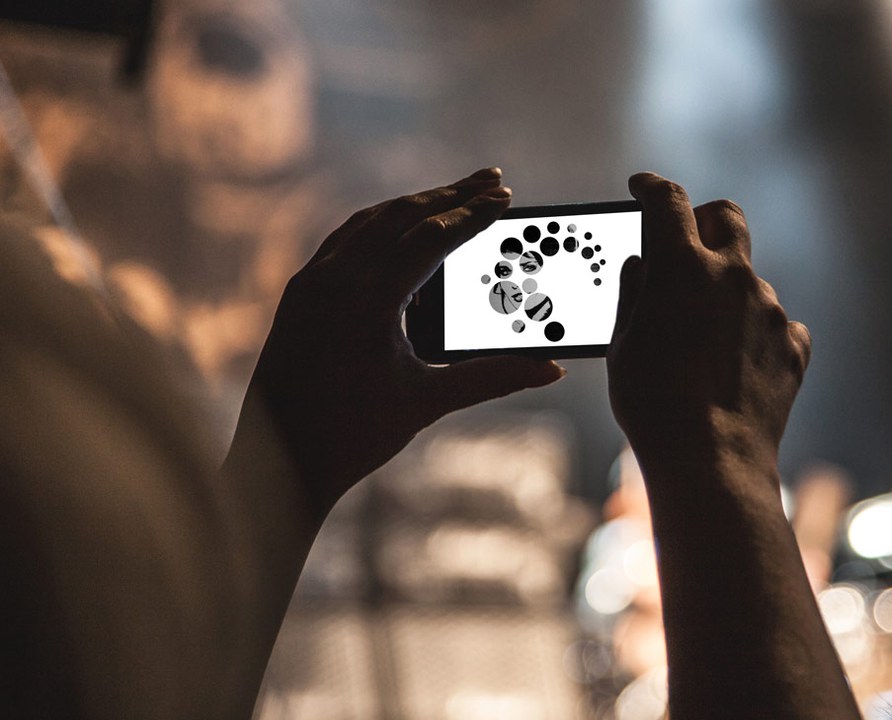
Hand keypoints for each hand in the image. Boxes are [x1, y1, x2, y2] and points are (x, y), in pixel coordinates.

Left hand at [228, 168, 563, 516]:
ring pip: (368, 222)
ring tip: (453, 196)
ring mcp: (310, 283)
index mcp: (368, 299)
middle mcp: (333, 279)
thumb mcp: (428, 402)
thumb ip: (493, 377)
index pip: (430, 237)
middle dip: (449, 195)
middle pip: (400, 216)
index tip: (505, 196)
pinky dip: (379, 225)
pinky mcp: (297, 295)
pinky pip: (343, 241)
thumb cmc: (351, 436)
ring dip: (413, 204)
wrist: (277, 465)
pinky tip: (398, 229)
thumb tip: (550, 367)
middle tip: (491, 178)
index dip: (473, 214)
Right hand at [605, 174, 855, 718]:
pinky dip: (755, 335)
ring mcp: (770, 308)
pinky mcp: (794, 344)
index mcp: (680, 266)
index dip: (651, 188)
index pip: (667, 200)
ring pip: (749, 281)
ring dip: (727, 296)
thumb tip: (643, 266)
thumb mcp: (623, 344)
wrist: (711, 461)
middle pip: (726, 217)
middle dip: (705, 220)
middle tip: (687, 241)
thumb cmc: (653, 405)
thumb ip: (634, 294)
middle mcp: (732, 275)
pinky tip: (735, 368)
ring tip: (702, 344)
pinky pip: (776, 325)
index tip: (642, 188)